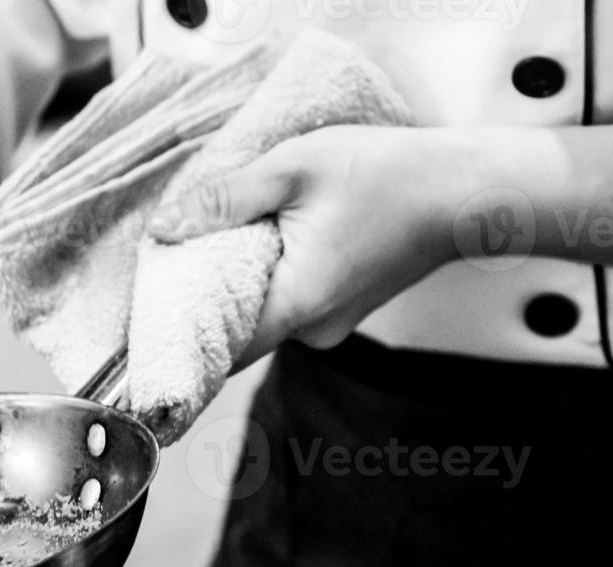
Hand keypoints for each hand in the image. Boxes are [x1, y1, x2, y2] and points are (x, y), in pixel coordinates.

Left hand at [148, 126, 466, 366]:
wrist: (465, 190)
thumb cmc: (391, 176)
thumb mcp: (295, 169)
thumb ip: (226, 200)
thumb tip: (166, 228)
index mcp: (296, 305)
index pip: (218, 352)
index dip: (179, 344)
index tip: (147, 336)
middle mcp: (312, 329)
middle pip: (236, 335)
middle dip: (201, 309)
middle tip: (170, 275)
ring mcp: (331, 324)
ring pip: (263, 318)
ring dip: (237, 291)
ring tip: (215, 249)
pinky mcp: (343, 309)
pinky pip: (289, 305)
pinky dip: (268, 283)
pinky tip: (264, 246)